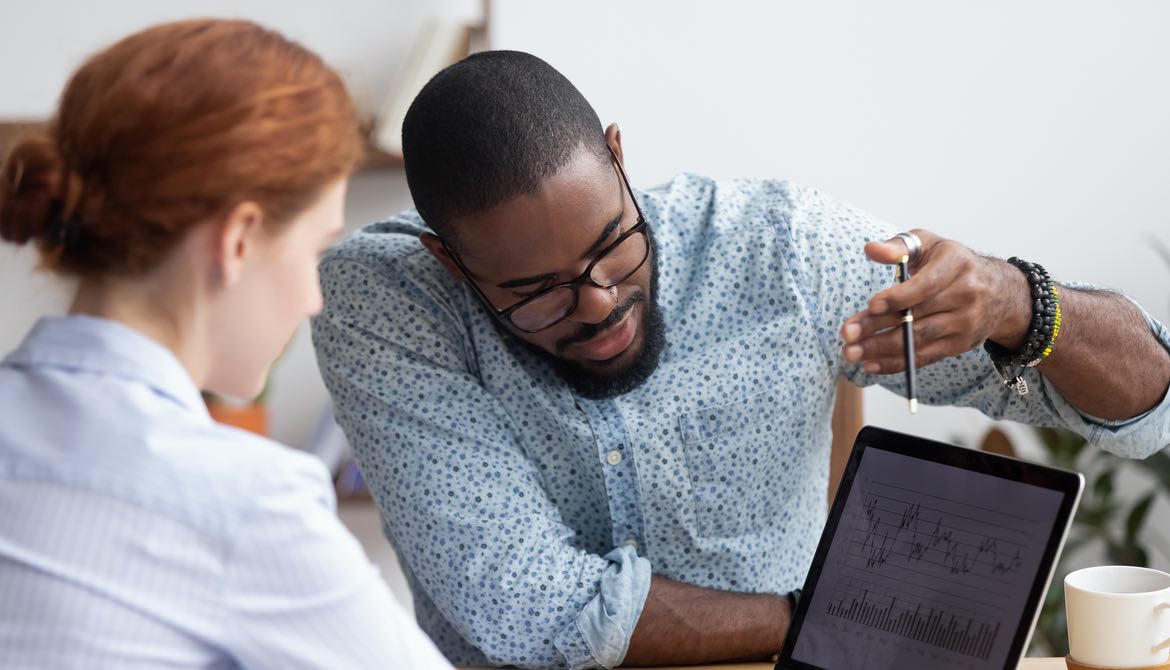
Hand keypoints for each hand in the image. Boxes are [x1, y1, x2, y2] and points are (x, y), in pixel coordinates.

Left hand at [839, 229, 1029, 373]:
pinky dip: (897, 363)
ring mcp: (966, 323)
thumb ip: (899, 246)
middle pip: (916, 315)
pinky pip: (926, 357)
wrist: (1000, 291)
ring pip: (919, 339)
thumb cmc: (951, 263)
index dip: (898, 297)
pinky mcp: (962, 344)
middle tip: (847, 335)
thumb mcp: (929, 245)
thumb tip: (870, 249)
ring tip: (851, 353)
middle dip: (878, 327)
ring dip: (881, 349)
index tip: (871, 305)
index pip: (925, 285)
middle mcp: (966, 295)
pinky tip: (872, 365)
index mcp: (956, 264)